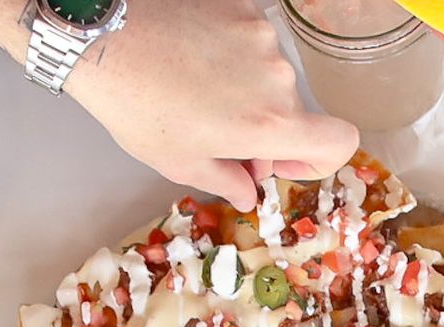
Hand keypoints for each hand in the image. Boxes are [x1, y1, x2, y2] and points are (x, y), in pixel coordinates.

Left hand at [67, 0, 358, 209]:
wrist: (102, 36)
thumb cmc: (136, 105)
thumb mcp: (179, 161)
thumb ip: (227, 180)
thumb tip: (248, 192)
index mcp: (270, 124)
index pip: (340, 142)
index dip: (318, 160)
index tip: (276, 160)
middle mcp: (278, 78)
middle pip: (293, 111)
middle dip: (262, 127)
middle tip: (213, 131)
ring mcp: (261, 37)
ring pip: (269, 75)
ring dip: (243, 89)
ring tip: (191, 88)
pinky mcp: (242, 8)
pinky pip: (251, 41)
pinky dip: (229, 54)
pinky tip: (189, 57)